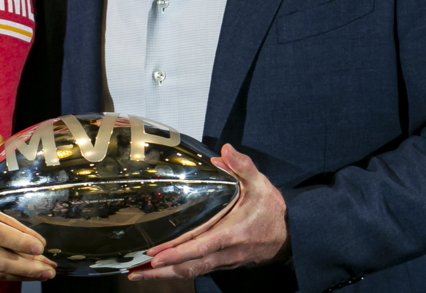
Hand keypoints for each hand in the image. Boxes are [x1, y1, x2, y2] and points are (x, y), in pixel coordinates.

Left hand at [132, 144, 289, 280]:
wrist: (290, 235)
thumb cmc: (272, 210)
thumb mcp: (260, 184)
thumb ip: (243, 166)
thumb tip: (225, 151)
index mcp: (231, 233)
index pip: (198, 246)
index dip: (176, 253)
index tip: (154, 255)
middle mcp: (224, 252)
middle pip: (188, 266)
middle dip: (160, 271)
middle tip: (135, 271)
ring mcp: (223, 260)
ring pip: (191, 271)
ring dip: (165, 274)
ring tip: (140, 272)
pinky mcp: (222, 263)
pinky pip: (197, 270)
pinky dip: (177, 271)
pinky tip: (162, 269)